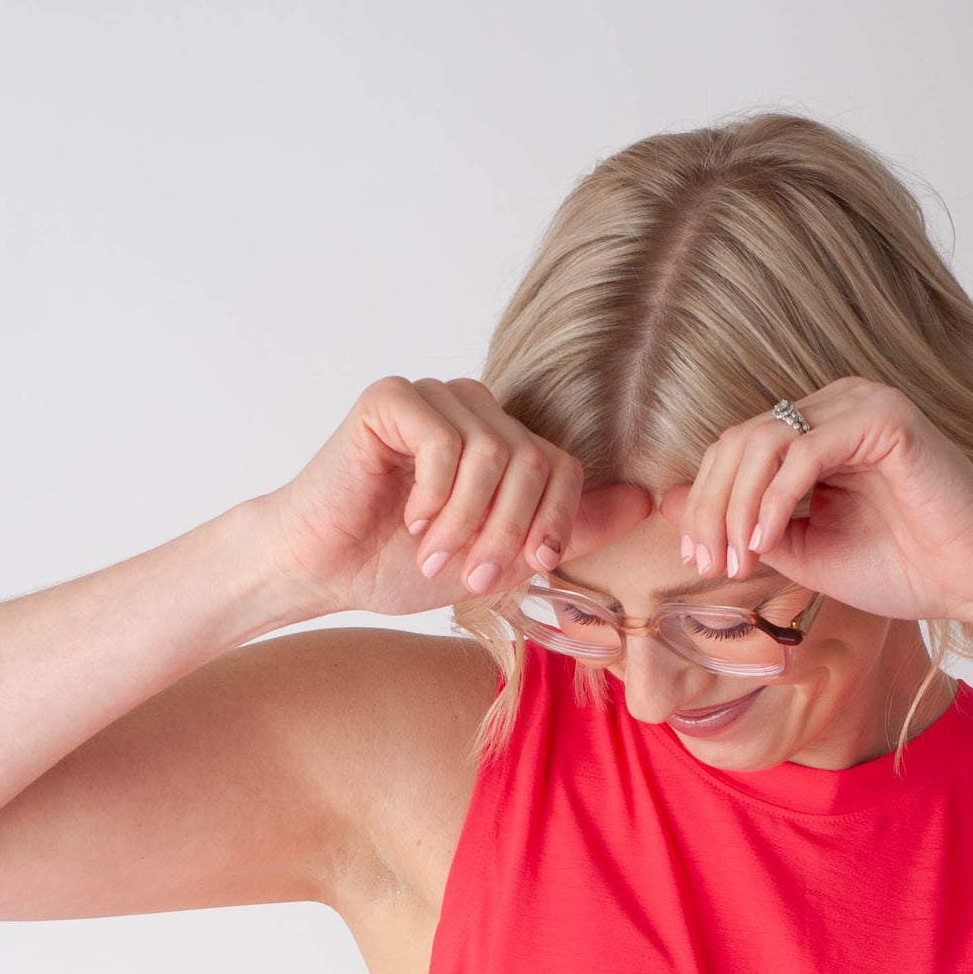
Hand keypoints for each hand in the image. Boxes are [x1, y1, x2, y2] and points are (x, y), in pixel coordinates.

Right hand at [263, 377, 651, 617]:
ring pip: (493, 452)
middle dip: (509, 531)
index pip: (563, 466)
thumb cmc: (400, 564)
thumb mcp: (503, 557)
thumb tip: (648, 501)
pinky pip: (445, 440)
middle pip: (533, 459)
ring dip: (468, 521)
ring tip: (436, 556)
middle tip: (474, 577)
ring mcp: (432, 396)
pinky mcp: (391, 399)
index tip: (523, 569)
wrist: (324, 569)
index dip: (552, 523)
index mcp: (503, 440)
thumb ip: (571, 528)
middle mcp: (472, 407)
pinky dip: (436, 495)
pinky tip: (412, 521)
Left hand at [661, 379, 972, 628]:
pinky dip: (775, 499)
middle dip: (711, 506)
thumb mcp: (803, 552)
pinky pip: (804, 450)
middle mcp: (836, 404)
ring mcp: (861, 403)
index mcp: (816, 428)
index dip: (704, 502)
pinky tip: (766, 543)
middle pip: (739, 439)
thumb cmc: (901, 568)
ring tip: (737, 560)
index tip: (697, 561)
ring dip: (737, 505)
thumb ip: (745, 525)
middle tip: (707, 563)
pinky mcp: (885, 419)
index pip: (735, 448)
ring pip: (763, 439)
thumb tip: (666, 506)